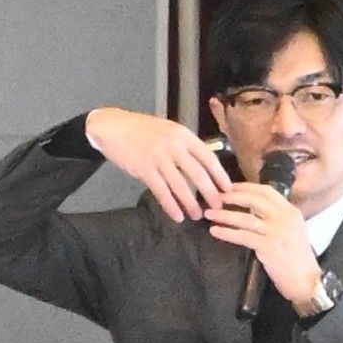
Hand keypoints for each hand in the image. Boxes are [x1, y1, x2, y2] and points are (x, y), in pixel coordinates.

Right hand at [83, 107, 228, 226]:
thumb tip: (200, 165)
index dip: (220, 175)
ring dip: (190, 203)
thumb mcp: (168, 131)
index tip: (228, 189)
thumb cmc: (141, 130)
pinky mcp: (144, 169)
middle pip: (198, 173)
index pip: (208, 157)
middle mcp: (174, 146)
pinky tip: (176, 216)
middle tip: (217, 207)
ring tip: (196, 215)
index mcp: (183, 135)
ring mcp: (159, 157)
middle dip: (210, 193)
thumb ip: (184, 146)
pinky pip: (161, 192)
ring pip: (180, 185)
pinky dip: (170, 206)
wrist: (114, 127)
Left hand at [206, 175, 325, 312]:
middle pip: (254, 200)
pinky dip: (227, 233)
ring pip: (246, 219)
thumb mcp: (291, 231)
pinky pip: (243, 237)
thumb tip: (252, 210)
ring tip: (209, 214)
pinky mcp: (269, 247)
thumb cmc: (296, 258)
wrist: (306, 279)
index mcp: (291, 211)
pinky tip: (215, 231)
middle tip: (215, 197)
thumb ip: (276, 218)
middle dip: (232, 197)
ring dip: (225, 215)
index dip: (246, 187)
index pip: (266, 191)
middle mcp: (285, 217)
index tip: (229, 187)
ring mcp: (277, 232)